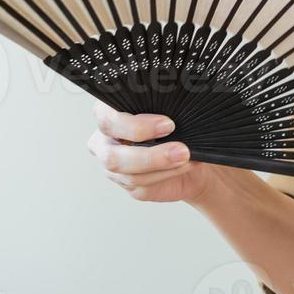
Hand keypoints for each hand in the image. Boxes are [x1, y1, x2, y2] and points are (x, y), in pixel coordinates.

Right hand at [87, 102, 217, 204]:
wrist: (189, 150)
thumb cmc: (176, 123)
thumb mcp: (171, 109)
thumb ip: (165, 108)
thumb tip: (176, 116)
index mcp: (108, 114)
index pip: (107, 119)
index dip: (135, 126)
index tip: (168, 125)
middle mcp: (105, 141)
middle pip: (113, 156)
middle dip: (150, 156)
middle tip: (181, 149)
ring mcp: (113, 165)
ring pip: (129, 174)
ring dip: (163, 166)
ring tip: (187, 157)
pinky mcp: (126, 184)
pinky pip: (142, 185)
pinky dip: (168, 174)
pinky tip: (184, 165)